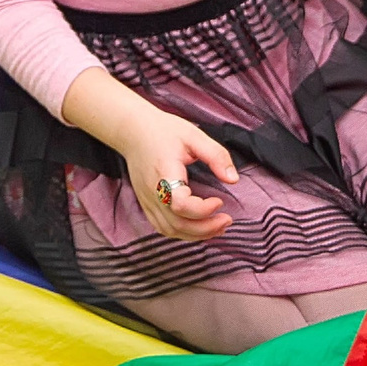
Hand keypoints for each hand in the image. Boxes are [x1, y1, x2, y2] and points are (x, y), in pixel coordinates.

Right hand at [117, 108, 239, 241]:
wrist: (132, 131)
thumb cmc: (163, 131)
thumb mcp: (194, 136)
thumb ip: (216, 156)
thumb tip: (233, 179)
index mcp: (164, 174)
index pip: (180, 204)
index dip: (202, 209)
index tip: (219, 200)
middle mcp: (153, 193)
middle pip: (177, 224)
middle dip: (206, 228)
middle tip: (227, 220)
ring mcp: (147, 201)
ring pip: (170, 230)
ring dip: (196, 234)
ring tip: (217, 227)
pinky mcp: (147, 204)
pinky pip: (163, 227)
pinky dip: (182, 233)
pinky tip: (198, 227)